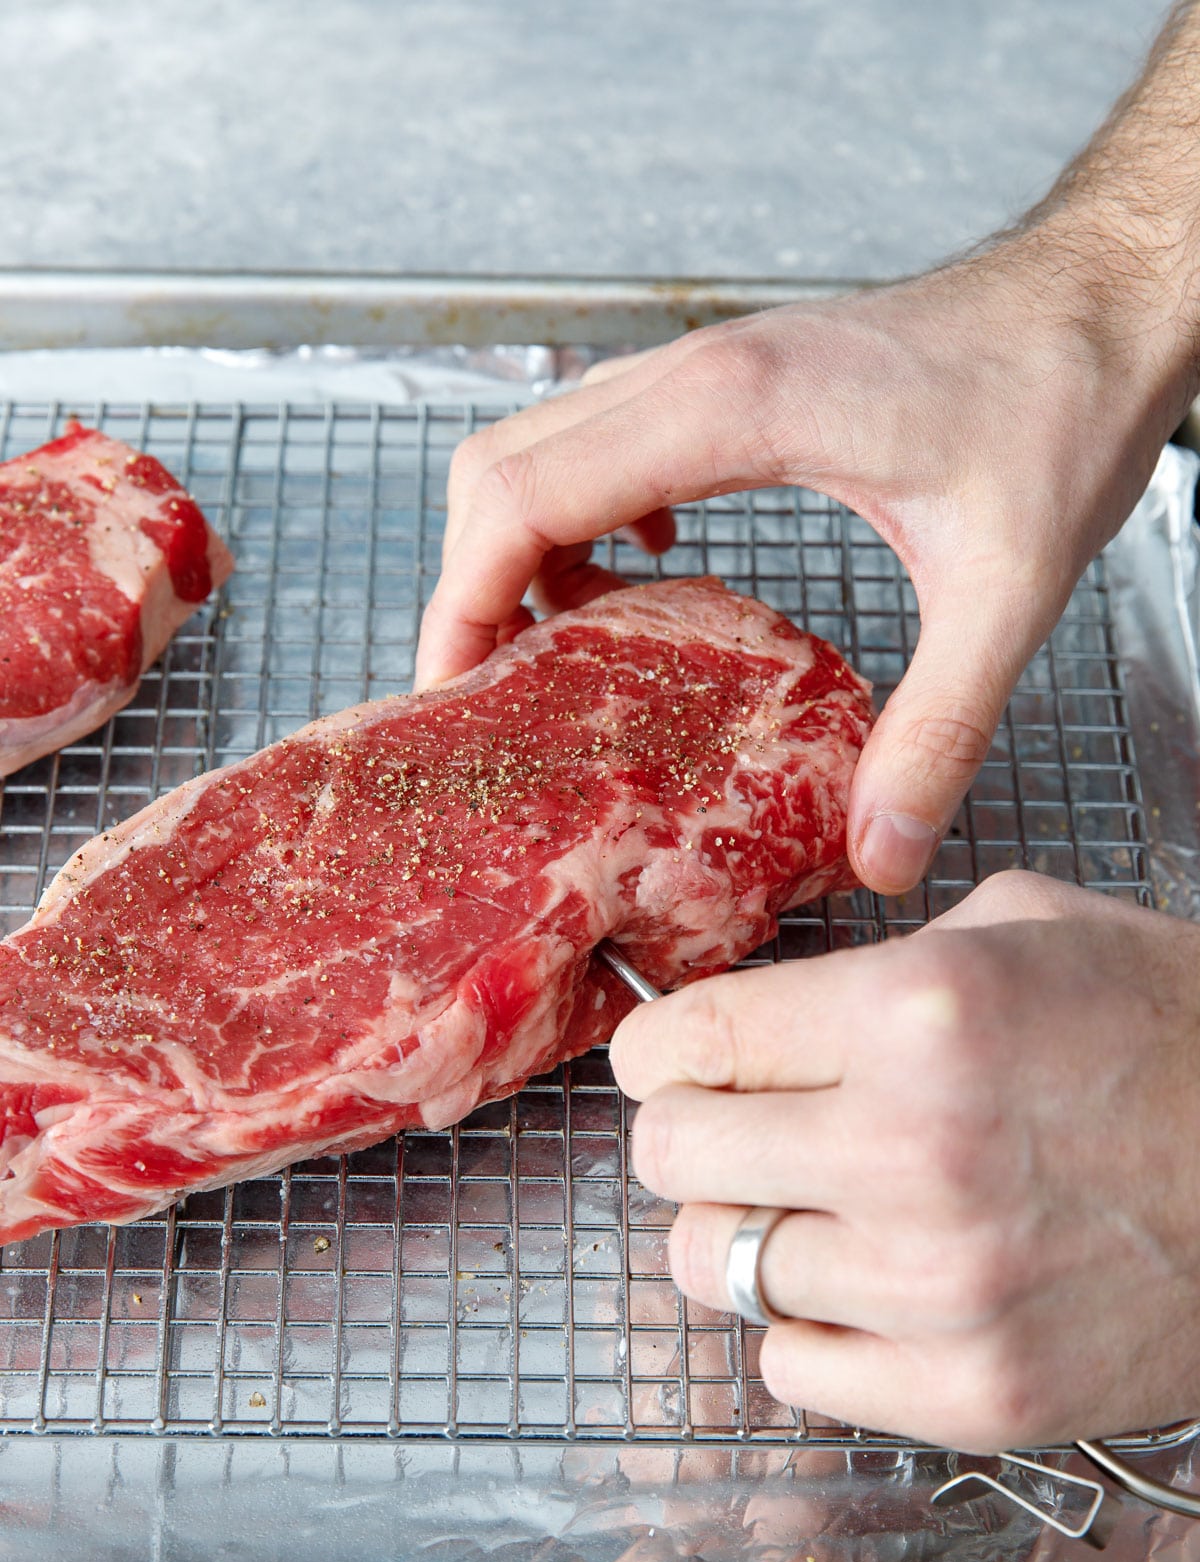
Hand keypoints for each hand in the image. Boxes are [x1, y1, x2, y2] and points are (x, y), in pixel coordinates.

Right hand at [416, 234, 1193, 892]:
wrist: (1101, 296)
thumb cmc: (1058, 399)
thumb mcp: (1010, 585)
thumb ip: (938, 727)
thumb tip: (882, 852)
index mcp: (734, 406)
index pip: (524, 492)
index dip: (462, 598)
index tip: (452, 692)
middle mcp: (700, 372)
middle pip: (502, 465)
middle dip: (469, 582)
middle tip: (490, 696)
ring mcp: (711, 367)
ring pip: (544, 445)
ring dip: (520, 545)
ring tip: (556, 654)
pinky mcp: (736, 380)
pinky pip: (605, 439)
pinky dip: (584, 513)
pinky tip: (646, 573)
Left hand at [608, 872, 1199, 1450]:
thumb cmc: (1176, 1039)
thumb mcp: (1030, 930)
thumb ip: (876, 963)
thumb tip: (758, 1016)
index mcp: (918, 1015)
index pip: (683, 1044)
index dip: (661, 1052)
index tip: (675, 1064)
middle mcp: (913, 1152)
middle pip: (668, 1159)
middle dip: (690, 1137)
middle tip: (739, 1131)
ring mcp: (940, 1288)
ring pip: (717, 1268)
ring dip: (754, 1231)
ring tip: (826, 1207)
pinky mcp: (975, 1392)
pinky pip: (789, 1369)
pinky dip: (810, 1326)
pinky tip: (871, 1285)